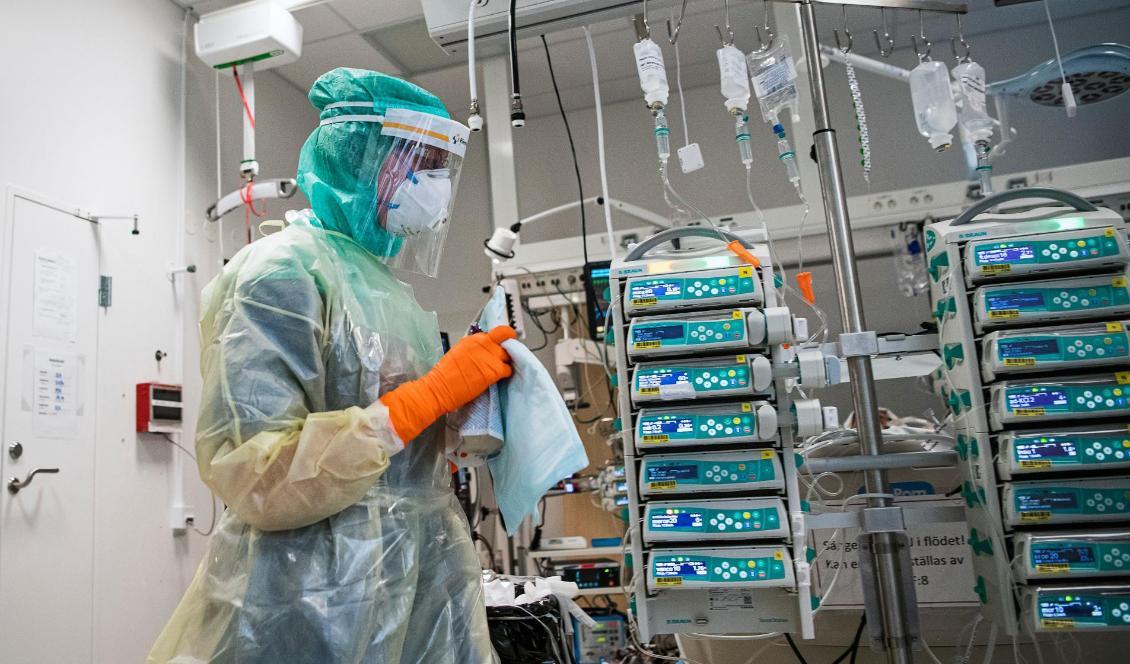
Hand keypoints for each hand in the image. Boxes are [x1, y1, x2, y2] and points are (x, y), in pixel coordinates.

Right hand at [380, 326, 516, 441]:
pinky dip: (506, 374)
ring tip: (499, 370)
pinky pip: (508, 370)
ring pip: (509, 355)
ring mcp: (489, 356)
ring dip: (507, 362)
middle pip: (506, 341)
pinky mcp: (494, 370)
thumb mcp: (458, 354)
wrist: (438, 388)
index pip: (497, 332)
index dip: (504, 338)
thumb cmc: (444, 376)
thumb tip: (484, 353)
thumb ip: (474, 350)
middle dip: (507, 349)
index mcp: (472, 339)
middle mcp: (482, 343)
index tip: (504, 344)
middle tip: (505, 358)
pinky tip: (498, 378)